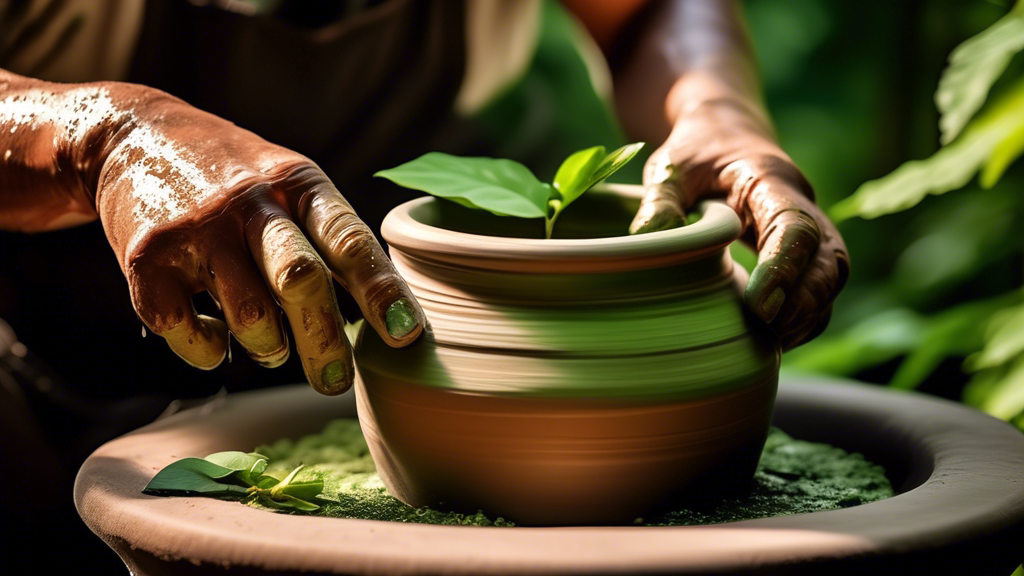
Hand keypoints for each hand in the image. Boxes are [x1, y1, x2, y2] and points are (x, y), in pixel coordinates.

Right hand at [94, 86, 423, 393]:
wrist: (133, 135)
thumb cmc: (237, 180)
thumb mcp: (292, 184)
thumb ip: (335, 239)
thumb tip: (393, 318)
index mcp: (299, 183)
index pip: (349, 239)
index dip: (381, 290)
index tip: (406, 335)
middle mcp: (250, 201)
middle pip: (300, 280)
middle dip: (325, 342)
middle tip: (335, 382)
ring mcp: (198, 229)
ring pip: (249, 316)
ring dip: (269, 349)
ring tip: (271, 348)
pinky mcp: (147, 258)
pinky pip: (186, 330)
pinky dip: (208, 351)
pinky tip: (215, 339)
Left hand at [630, 98, 848, 349]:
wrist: (724, 134)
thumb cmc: (695, 150)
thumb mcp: (671, 165)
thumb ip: (660, 199)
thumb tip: (649, 237)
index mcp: (770, 179)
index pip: (794, 226)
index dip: (784, 268)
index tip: (760, 307)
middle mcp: (802, 204)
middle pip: (829, 257)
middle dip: (807, 299)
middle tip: (771, 332)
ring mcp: (810, 227)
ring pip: (832, 274)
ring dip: (810, 312)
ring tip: (774, 343)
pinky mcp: (804, 250)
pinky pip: (821, 286)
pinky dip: (807, 315)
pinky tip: (778, 338)